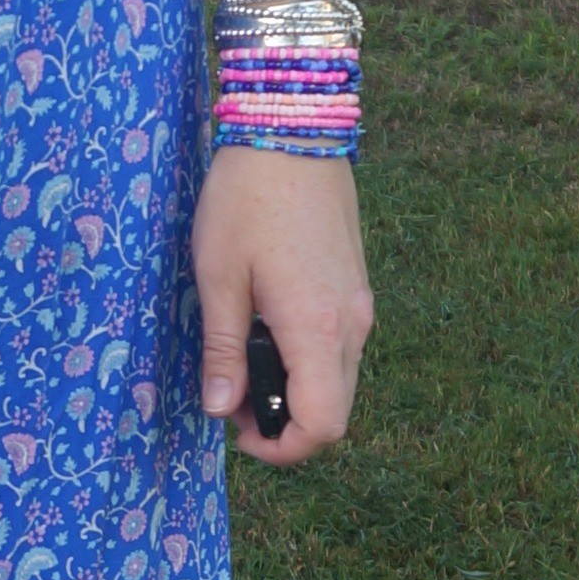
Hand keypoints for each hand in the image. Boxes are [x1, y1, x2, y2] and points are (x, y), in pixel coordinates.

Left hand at [192, 146, 369, 465]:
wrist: (293, 131)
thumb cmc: (245, 200)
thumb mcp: (219, 277)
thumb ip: (224, 350)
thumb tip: (221, 410)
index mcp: (317, 330)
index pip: (322, 426)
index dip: (281, 448)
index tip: (238, 433)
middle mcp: (351, 325)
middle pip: (335, 411)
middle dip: (285, 422)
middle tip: (232, 398)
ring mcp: (359, 304)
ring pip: (339, 378)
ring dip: (296, 389)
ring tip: (244, 360)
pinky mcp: (355, 285)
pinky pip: (340, 345)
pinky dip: (308, 359)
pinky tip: (267, 328)